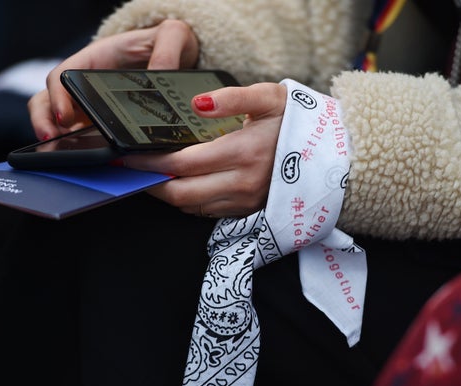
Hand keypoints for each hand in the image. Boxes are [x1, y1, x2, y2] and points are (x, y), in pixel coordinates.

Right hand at [28, 19, 198, 140]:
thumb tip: (159, 75)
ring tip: (64, 156)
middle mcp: (86, 84)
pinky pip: (87, 138)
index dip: (58, 97)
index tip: (65, 117)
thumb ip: (167, 51)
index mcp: (93, 60)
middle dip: (44, 122)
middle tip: (51, 142)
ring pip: (60, 122)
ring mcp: (92, 105)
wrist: (178, 54)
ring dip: (57, 139)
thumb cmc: (167, 42)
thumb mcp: (172, 36)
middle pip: (49, 101)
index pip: (63, 76)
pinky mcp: (104, 123)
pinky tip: (91, 162)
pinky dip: (83, 149)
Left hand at [124, 83, 287, 217]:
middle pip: (180, 194)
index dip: (148, 162)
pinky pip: (208, 212)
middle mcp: (242, 183)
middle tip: (132, 170)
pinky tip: (182, 185)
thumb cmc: (299, 121)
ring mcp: (246, 201)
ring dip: (167, 195)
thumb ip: (232, 97)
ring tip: (152, 176)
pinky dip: (189, 201)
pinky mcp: (250, 210)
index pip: (181, 164)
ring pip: (191, 208)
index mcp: (242, 152)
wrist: (332, 154)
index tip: (128, 155)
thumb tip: (196, 104)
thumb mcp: (270, 97)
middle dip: (150, 184)